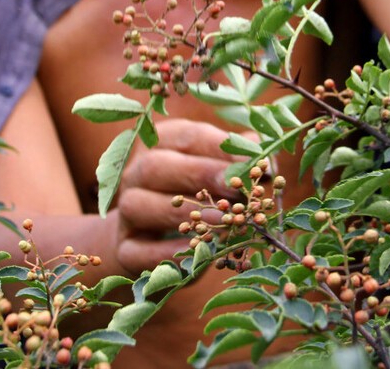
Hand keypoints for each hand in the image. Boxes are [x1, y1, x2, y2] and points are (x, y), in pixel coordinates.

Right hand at [114, 119, 241, 273]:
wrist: (150, 241)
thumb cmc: (193, 196)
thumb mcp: (213, 171)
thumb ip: (236, 160)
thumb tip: (265, 152)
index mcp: (160, 146)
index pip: (185, 137)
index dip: (218, 146)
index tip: (251, 158)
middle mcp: (135, 175)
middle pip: (155, 166)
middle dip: (198, 173)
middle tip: (235, 185)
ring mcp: (124, 213)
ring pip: (137, 205)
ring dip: (181, 212)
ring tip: (221, 218)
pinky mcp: (124, 249)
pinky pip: (136, 250)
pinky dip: (165, 252)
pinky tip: (197, 252)